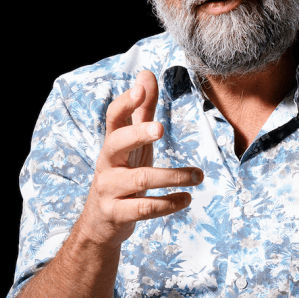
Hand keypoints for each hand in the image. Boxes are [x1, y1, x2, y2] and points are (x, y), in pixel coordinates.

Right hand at [78, 70, 202, 246]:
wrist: (99, 224)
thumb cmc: (121, 174)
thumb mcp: (132, 143)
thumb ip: (141, 110)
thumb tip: (146, 73)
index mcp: (112, 143)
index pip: (113, 118)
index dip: (125, 103)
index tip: (140, 89)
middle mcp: (107, 164)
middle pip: (117, 143)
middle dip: (137, 134)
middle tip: (160, 128)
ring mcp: (110, 190)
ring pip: (140, 179)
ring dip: (172, 176)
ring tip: (199, 175)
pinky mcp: (117, 214)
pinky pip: (144, 208)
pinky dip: (168, 203)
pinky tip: (186, 199)